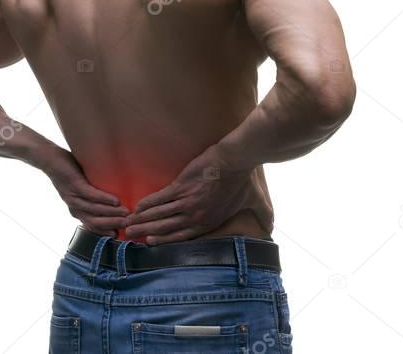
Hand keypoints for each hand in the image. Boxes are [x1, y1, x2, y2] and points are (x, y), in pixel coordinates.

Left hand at [43, 147, 127, 235]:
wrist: (49, 160)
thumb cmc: (68, 173)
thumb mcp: (80, 190)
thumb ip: (92, 197)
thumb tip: (113, 200)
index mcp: (76, 210)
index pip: (92, 226)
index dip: (106, 231)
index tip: (120, 234)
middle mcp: (74, 207)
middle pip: (95, 221)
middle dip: (112, 224)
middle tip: (127, 224)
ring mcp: (74, 197)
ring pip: (94, 209)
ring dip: (111, 212)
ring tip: (125, 212)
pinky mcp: (75, 185)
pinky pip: (91, 195)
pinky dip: (104, 199)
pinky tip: (115, 200)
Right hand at [124, 145, 254, 243]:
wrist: (235, 160)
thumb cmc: (246, 180)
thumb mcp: (257, 202)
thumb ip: (264, 217)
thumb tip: (273, 229)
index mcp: (209, 222)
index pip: (182, 235)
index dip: (164, 240)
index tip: (150, 242)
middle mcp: (195, 215)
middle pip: (166, 227)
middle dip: (146, 232)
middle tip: (130, 235)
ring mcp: (187, 201)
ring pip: (160, 214)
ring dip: (142, 219)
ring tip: (129, 222)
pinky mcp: (181, 185)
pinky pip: (160, 198)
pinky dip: (148, 203)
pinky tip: (137, 206)